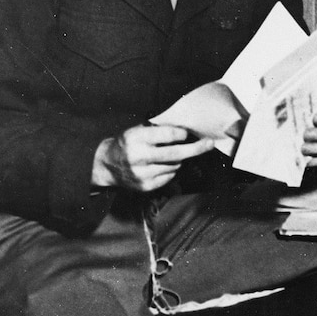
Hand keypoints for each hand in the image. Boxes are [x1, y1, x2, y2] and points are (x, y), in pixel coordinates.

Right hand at [92, 123, 213, 191]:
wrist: (107, 165)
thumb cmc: (126, 143)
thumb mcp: (136, 130)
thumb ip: (157, 130)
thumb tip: (185, 129)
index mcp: (136, 138)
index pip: (168, 134)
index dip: (182, 134)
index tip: (189, 133)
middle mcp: (139, 156)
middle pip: (176, 153)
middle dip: (196, 149)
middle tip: (209, 144)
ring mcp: (142, 174)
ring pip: (174, 166)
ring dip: (178, 159)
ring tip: (167, 155)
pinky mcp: (146, 186)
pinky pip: (169, 177)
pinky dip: (170, 170)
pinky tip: (161, 165)